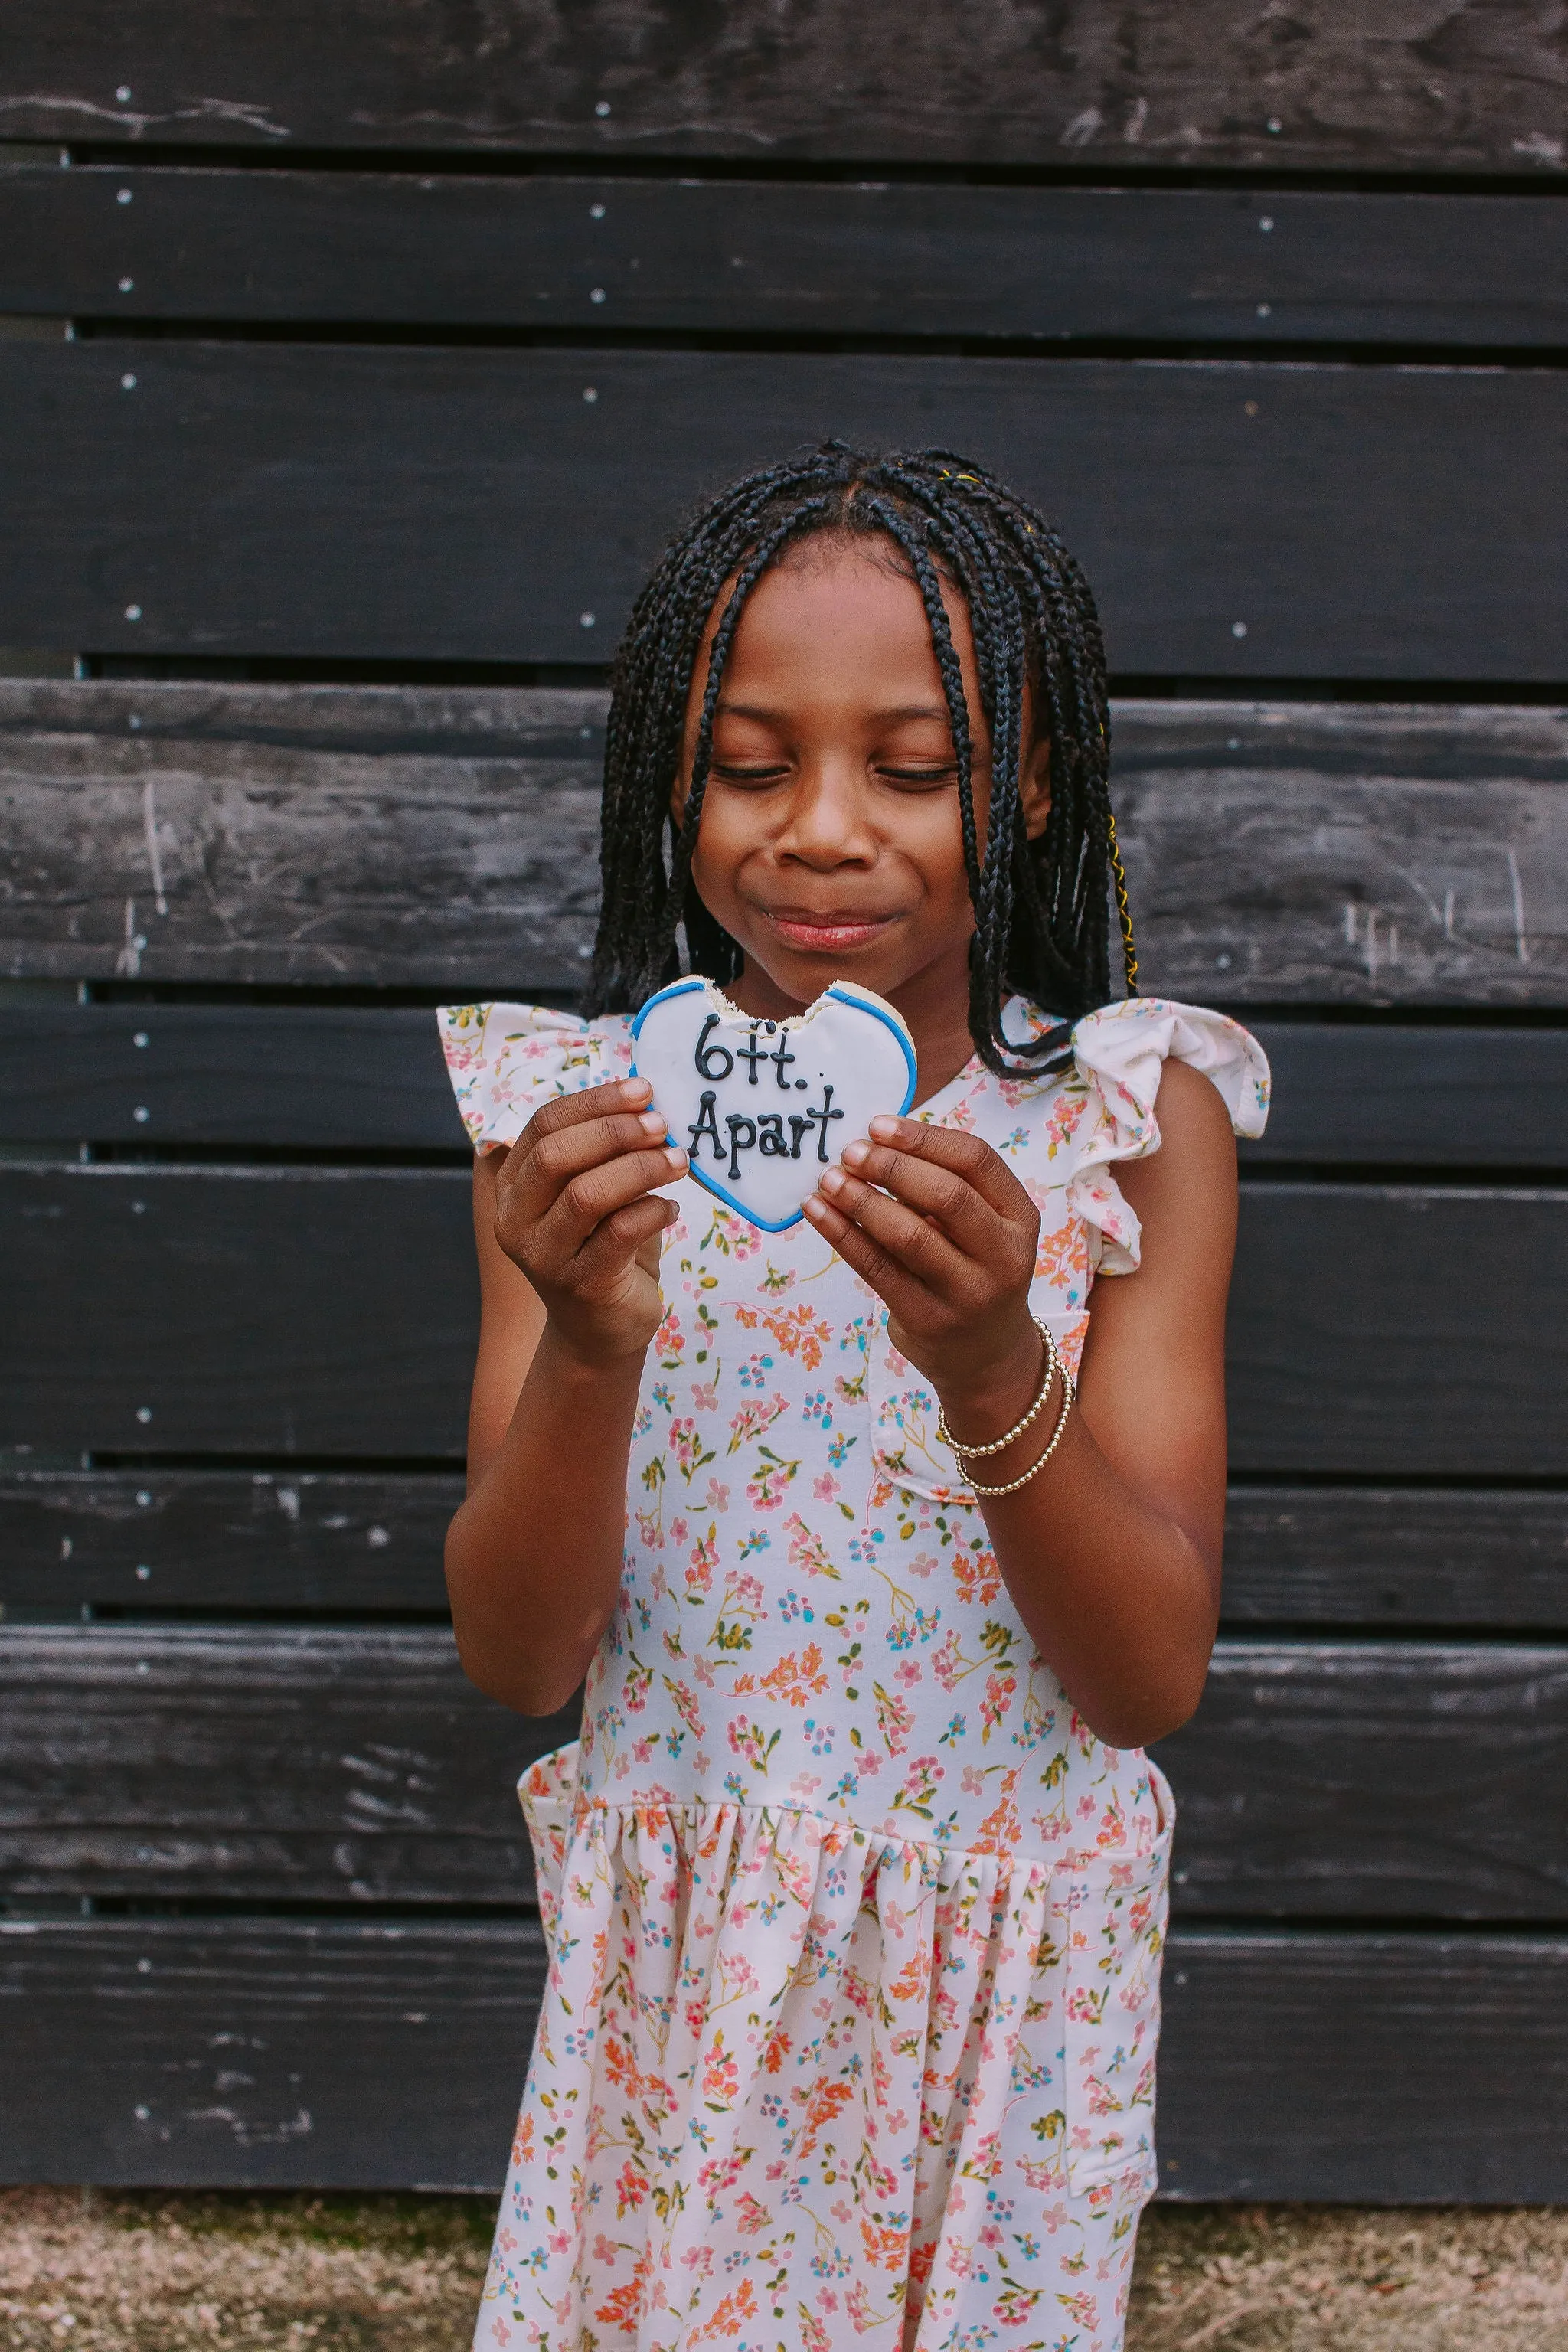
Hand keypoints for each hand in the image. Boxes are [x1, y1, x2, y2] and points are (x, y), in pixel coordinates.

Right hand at [491, 1076, 686, 1366]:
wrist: (601, 1330)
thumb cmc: (605, 1249)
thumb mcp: (598, 1193)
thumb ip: (607, 1152)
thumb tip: (647, 1100)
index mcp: (514, 1183)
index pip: (544, 1124)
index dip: (596, 1101)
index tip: (643, 1090)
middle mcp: (516, 1218)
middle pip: (556, 1155)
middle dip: (615, 1132)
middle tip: (662, 1126)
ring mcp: (542, 1254)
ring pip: (586, 1194)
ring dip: (640, 1169)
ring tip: (679, 1161)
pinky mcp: (578, 1284)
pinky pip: (618, 1234)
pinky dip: (653, 1211)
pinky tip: (672, 1208)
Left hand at [802, 1115, 1043, 1428]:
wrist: (989, 1359)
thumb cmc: (975, 1273)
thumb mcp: (983, 1229)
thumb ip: (945, 1188)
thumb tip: (876, 1141)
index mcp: (1020, 1217)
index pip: (977, 1161)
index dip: (924, 1138)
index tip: (878, 1124)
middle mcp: (1003, 1255)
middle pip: (947, 1196)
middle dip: (892, 1166)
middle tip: (850, 1151)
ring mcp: (968, 1293)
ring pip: (910, 1236)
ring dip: (862, 1200)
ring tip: (828, 1179)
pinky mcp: (928, 1320)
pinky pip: (879, 1270)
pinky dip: (842, 1235)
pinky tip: (818, 1212)